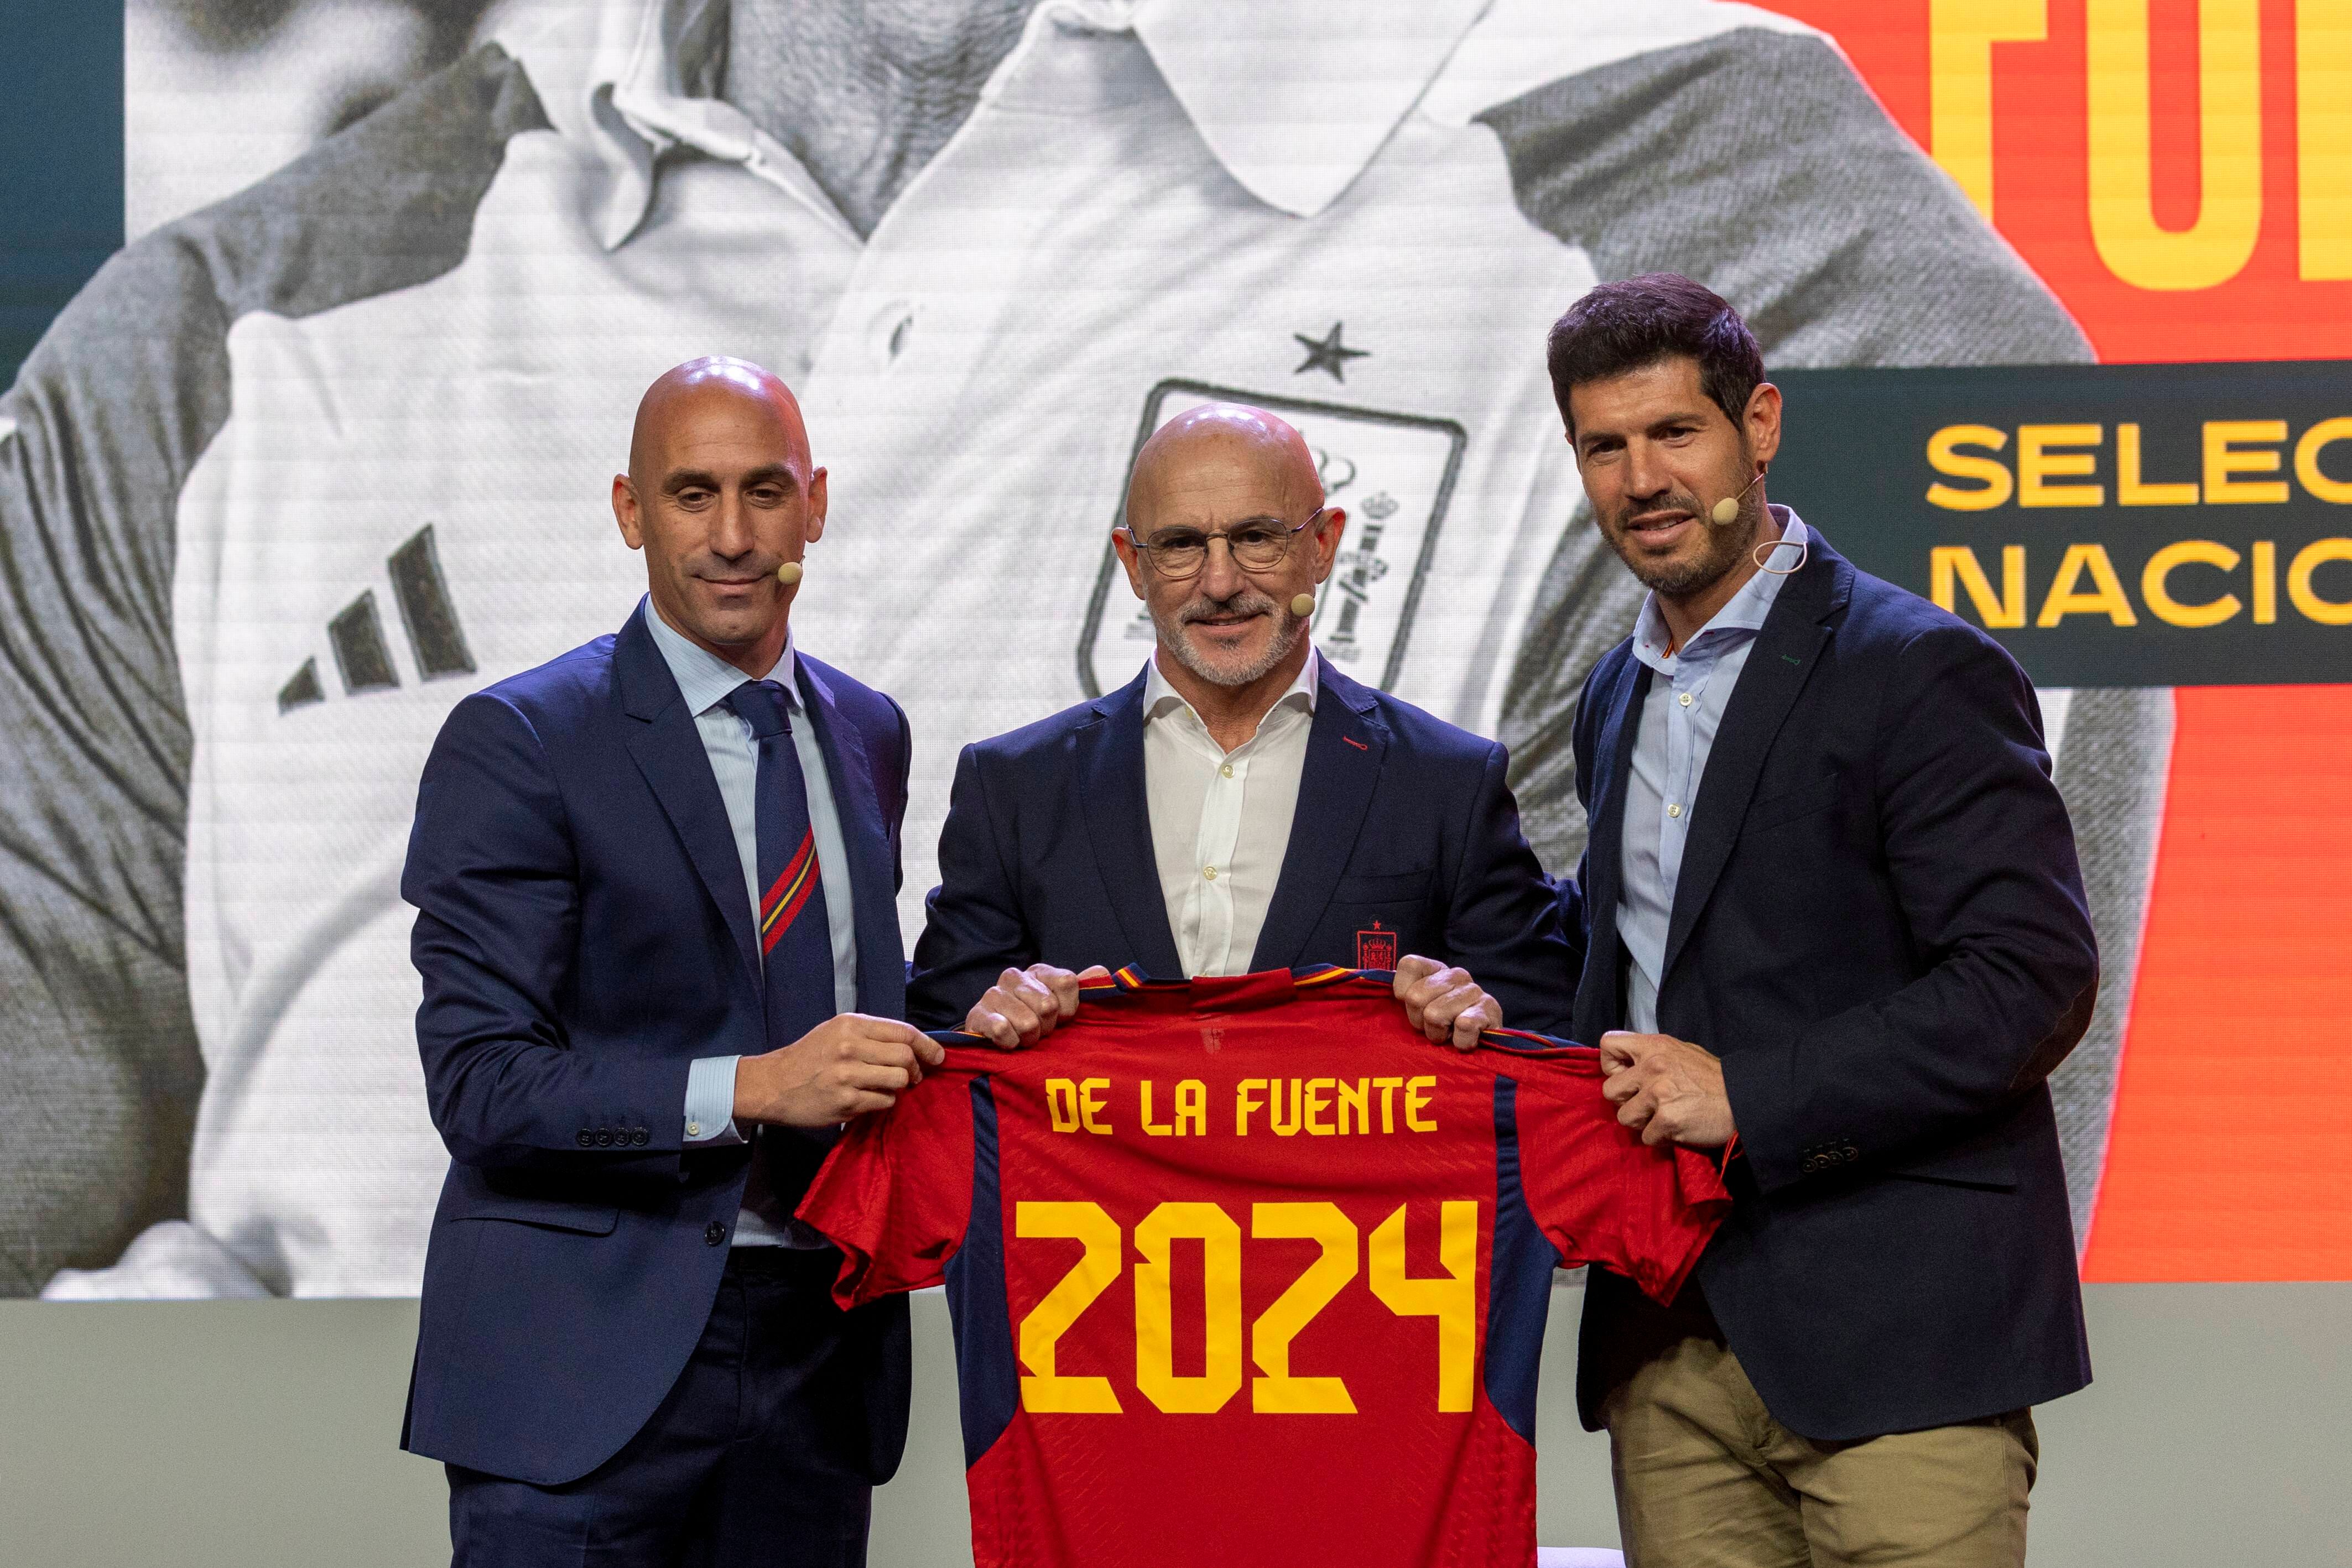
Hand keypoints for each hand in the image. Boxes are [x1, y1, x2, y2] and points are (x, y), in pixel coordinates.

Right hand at [732, 1014, 945, 1126]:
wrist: (773, 1084)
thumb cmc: (809, 1056)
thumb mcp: (837, 1031)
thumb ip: (871, 1034)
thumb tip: (913, 1045)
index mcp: (851, 1024)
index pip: (903, 1032)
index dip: (927, 1045)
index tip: (938, 1056)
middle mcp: (850, 1046)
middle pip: (906, 1057)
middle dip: (917, 1069)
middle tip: (914, 1076)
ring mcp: (848, 1075)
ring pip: (898, 1080)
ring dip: (900, 1086)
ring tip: (888, 1087)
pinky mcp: (846, 1102)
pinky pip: (885, 1102)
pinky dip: (885, 1102)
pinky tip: (871, 1099)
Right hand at [962, 963, 1111, 1048]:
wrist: (995, 1042)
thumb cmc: (1035, 1023)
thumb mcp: (1063, 1007)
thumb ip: (1084, 989)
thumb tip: (1102, 972)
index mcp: (1039, 972)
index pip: (1067, 982)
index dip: (1068, 1009)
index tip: (1062, 1019)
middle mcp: (1014, 976)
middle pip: (1048, 1005)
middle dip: (1047, 1027)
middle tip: (1039, 1031)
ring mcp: (993, 994)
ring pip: (1027, 1022)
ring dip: (1029, 1038)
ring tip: (1023, 1038)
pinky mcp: (977, 1015)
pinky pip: (1002, 1029)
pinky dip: (1010, 1043)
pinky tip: (1008, 1042)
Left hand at [1393, 955, 1502, 1050]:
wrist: (1482, 1044)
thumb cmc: (1442, 1028)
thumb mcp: (1418, 1009)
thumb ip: (1400, 995)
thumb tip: (1365, 979)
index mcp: (1436, 969)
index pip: (1409, 964)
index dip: (1403, 993)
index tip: (1414, 1009)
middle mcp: (1456, 974)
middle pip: (1416, 996)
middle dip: (1419, 1021)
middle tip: (1432, 1027)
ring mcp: (1475, 991)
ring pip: (1435, 1014)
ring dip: (1438, 1034)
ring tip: (1449, 1034)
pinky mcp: (1490, 1010)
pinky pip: (1463, 1026)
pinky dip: (1459, 1042)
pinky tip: (1464, 1040)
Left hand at [1600, 1031, 1734, 1147]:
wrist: (1745, 1101)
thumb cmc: (1714, 1079)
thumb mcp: (1682, 1052)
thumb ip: (1653, 1056)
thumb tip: (1628, 1065)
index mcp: (1654, 1046)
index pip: (1608, 1045)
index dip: (1612, 1066)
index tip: (1627, 1077)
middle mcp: (1652, 1067)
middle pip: (1609, 1090)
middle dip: (1626, 1101)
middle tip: (1648, 1104)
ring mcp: (1658, 1094)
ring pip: (1624, 1118)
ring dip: (1642, 1123)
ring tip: (1665, 1117)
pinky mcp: (1666, 1120)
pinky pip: (1647, 1137)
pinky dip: (1661, 1138)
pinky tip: (1678, 1129)